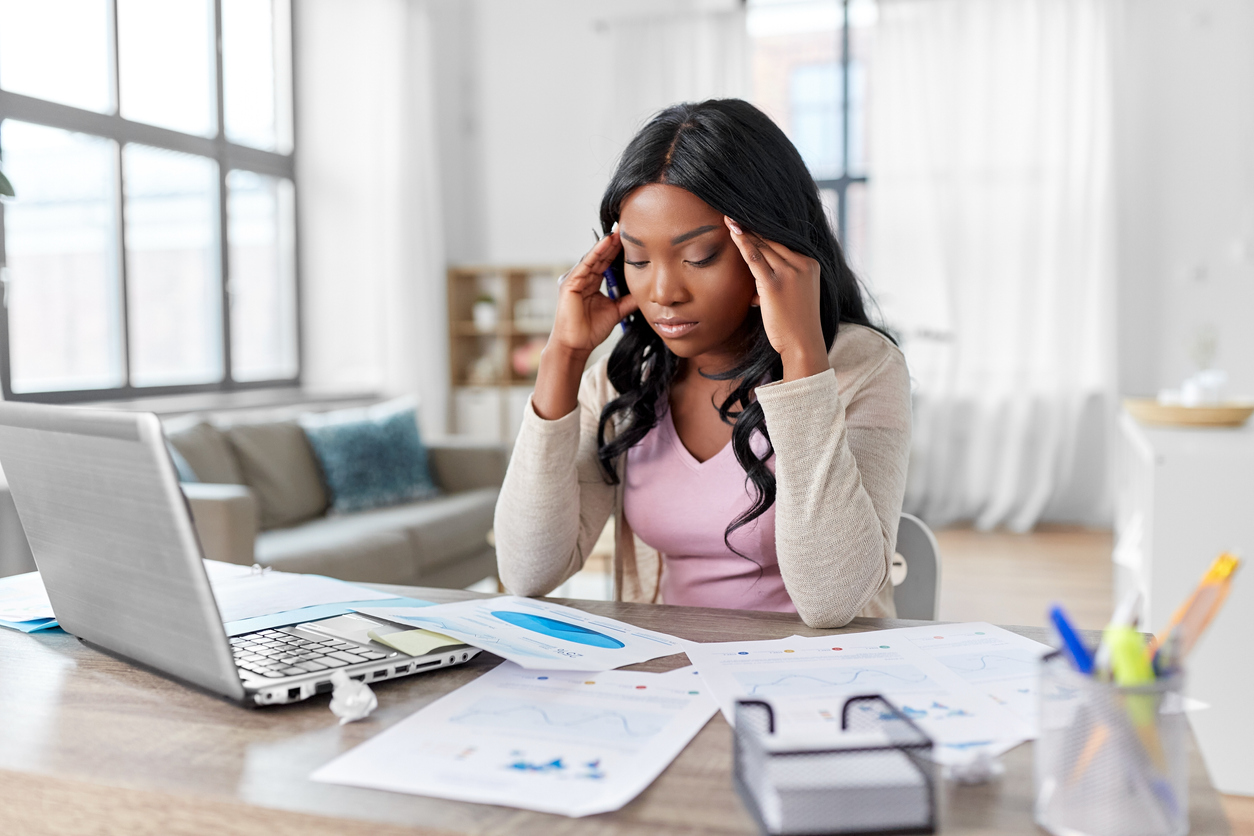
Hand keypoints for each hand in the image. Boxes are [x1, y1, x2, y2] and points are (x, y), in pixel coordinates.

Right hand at [548, 231, 638, 357]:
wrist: (576, 346)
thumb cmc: (590, 330)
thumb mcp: (616, 310)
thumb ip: (629, 300)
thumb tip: (645, 291)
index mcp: (592, 283)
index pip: (606, 262)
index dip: (618, 251)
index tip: (632, 239)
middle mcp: (581, 278)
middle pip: (600, 256)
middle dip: (613, 243)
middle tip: (626, 227)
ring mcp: (574, 279)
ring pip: (593, 257)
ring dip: (606, 244)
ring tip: (619, 231)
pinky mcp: (569, 283)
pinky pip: (585, 264)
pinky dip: (595, 253)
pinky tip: (606, 242)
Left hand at [724, 217, 829, 380]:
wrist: (803, 344)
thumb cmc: (796, 324)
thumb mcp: (795, 295)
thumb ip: (782, 280)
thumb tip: (758, 277)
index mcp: (810, 264)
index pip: (782, 243)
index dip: (762, 233)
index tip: (748, 221)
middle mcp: (803, 264)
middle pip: (772, 242)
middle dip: (752, 229)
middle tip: (734, 214)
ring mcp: (790, 273)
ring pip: (763, 247)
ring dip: (744, 233)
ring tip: (729, 219)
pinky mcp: (775, 284)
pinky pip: (755, 258)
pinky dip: (743, 244)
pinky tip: (733, 232)